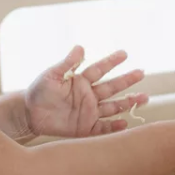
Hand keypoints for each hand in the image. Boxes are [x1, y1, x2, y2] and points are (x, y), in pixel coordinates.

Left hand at [23, 45, 148, 138]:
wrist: (30, 114)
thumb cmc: (39, 91)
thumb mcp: (51, 75)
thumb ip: (67, 63)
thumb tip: (80, 47)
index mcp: (81, 81)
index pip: (100, 69)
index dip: (112, 62)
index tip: (124, 54)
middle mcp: (89, 96)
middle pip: (112, 87)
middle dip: (127, 81)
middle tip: (141, 73)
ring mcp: (89, 112)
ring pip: (113, 107)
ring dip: (128, 102)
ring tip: (145, 98)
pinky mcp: (86, 127)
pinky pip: (103, 127)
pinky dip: (115, 126)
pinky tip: (125, 123)